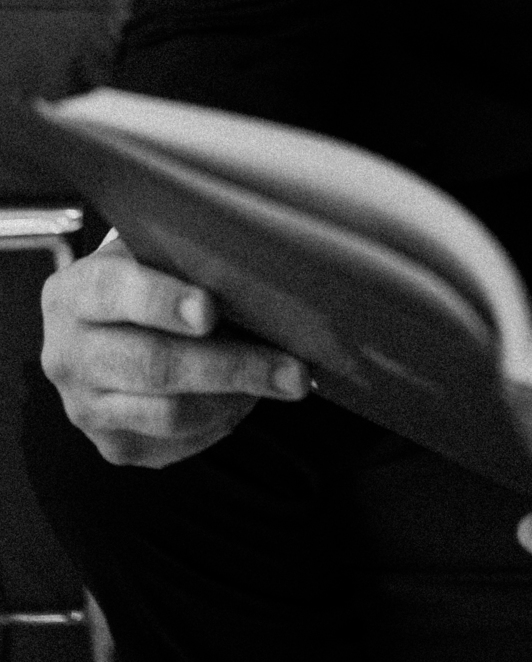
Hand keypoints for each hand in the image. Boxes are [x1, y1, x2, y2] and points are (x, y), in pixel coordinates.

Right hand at [41, 237, 309, 468]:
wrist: (102, 332)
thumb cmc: (144, 283)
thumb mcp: (150, 255)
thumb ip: (187, 261)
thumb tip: (260, 271)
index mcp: (75, 294)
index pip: (117, 293)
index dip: (165, 301)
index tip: (210, 311)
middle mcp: (70, 355)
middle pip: (154, 365)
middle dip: (232, 366)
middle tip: (291, 369)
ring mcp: (86, 408)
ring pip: (170, 413)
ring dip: (237, 397)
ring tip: (282, 379)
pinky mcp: (113, 445)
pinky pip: (177, 442)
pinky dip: (222, 420)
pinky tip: (246, 396)